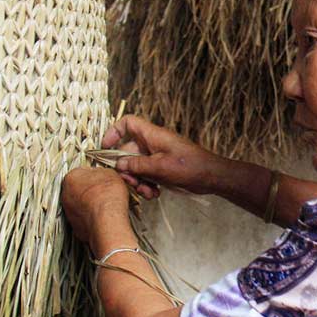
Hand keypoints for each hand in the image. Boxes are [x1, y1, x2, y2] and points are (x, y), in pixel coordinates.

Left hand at [61, 167, 129, 243]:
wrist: (107, 222)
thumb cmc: (108, 196)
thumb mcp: (111, 173)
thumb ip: (102, 172)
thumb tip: (102, 175)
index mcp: (71, 177)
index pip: (83, 172)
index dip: (96, 176)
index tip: (105, 180)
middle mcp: (65, 195)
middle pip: (79, 189)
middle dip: (91, 190)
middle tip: (105, 192)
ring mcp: (68, 212)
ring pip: (80, 204)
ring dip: (90, 204)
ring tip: (106, 206)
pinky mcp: (75, 227)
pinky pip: (84, 218)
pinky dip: (92, 217)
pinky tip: (104, 217)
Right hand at [101, 115, 226, 198]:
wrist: (211, 177)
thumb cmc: (190, 167)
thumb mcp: (160, 167)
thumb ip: (137, 165)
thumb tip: (118, 164)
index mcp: (152, 135)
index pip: (128, 123)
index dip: (114, 132)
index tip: (106, 147)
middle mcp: (152, 144)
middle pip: (127, 151)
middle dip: (126, 169)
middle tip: (132, 182)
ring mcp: (157, 156)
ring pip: (136, 166)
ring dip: (138, 181)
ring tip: (147, 192)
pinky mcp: (162, 169)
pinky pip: (146, 175)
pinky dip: (147, 185)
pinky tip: (155, 194)